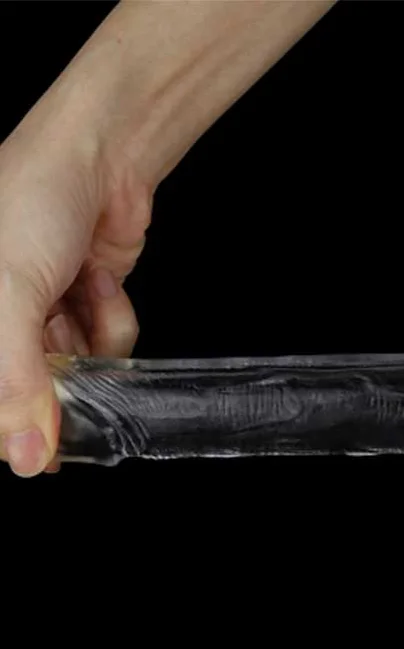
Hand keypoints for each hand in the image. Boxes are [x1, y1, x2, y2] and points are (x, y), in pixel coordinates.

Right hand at [0, 122, 149, 476]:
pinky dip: (114, 319)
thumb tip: (25, 457)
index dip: (23, 425)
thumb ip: (14, 380)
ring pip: (82, 373)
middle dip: (70, 373)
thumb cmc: (32, 202)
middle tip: (74, 340)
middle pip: (40, 392)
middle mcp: (6, 326)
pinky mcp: (87, 311)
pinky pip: (108, 346)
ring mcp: (47, 321)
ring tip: (87, 287)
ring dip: (97, 337)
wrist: (99, 158)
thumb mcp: (10, 293)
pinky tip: (101, 281)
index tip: (55, 446)